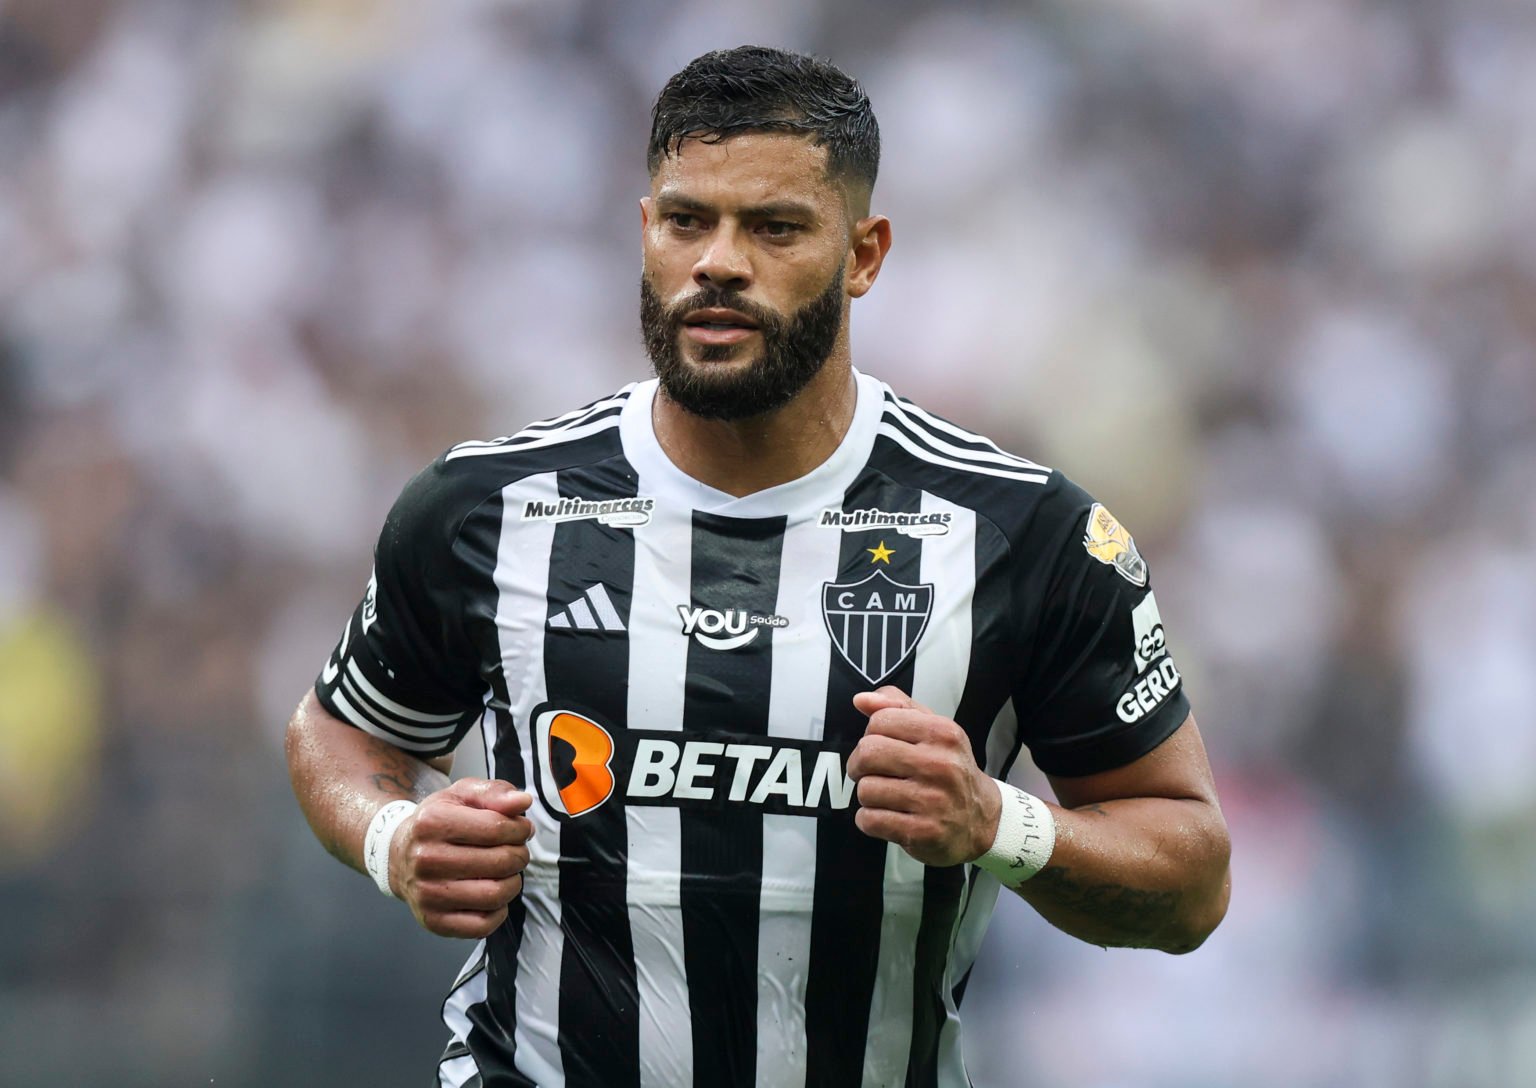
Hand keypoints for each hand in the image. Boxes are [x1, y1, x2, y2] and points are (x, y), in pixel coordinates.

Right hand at [389, 778, 533, 937]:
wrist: (399, 855)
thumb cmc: (436, 823)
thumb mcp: (461, 795)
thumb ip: (495, 792)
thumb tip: (523, 802)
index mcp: (433, 822)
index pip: (497, 828)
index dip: (520, 829)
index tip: (521, 829)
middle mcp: (426, 859)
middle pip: (500, 862)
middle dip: (519, 855)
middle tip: (515, 851)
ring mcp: (427, 893)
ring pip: (495, 894)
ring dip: (512, 883)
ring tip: (506, 873)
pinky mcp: (433, 920)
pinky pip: (482, 925)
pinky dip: (498, 912)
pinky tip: (492, 896)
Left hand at [847, 686, 1000, 866]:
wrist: (981, 820)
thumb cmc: (950, 772)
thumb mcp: (934, 730)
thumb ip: (897, 707)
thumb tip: (861, 700)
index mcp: (942, 733)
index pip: (881, 720)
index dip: (870, 733)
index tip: (879, 745)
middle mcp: (940, 765)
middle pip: (868, 752)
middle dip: (859, 764)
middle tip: (870, 772)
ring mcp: (932, 800)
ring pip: (866, 789)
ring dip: (868, 795)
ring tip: (886, 796)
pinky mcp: (922, 831)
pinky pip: (870, 820)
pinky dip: (869, 820)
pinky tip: (887, 816)